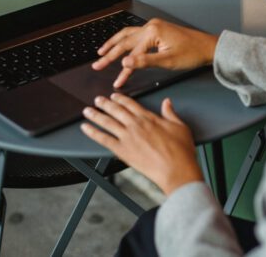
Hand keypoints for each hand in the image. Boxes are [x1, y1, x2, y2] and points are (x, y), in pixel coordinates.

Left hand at [81, 93, 203, 195]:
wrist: (175, 169)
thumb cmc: (180, 151)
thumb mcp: (180, 127)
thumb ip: (171, 113)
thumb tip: (167, 103)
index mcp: (149, 118)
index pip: (131, 104)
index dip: (121, 99)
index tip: (114, 96)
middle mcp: (135, 125)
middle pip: (116, 110)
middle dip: (105, 104)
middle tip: (97, 100)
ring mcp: (127, 137)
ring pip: (107, 122)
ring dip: (96, 115)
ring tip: (87, 111)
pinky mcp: (122, 150)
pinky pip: (103, 139)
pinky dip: (93, 132)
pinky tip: (86, 128)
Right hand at [92, 18, 219, 87]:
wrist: (208, 47)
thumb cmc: (192, 53)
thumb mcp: (168, 61)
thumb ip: (145, 62)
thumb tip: (126, 62)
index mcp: (152, 32)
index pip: (132, 53)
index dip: (123, 70)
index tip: (116, 81)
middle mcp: (151, 26)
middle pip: (125, 41)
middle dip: (110, 54)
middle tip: (97, 64)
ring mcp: (154, 26)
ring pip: (128, 34)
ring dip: (114, 43)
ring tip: (102, 51)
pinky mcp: (157, 29)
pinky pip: (136, 34)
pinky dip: (125, 40)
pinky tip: (121, 44)